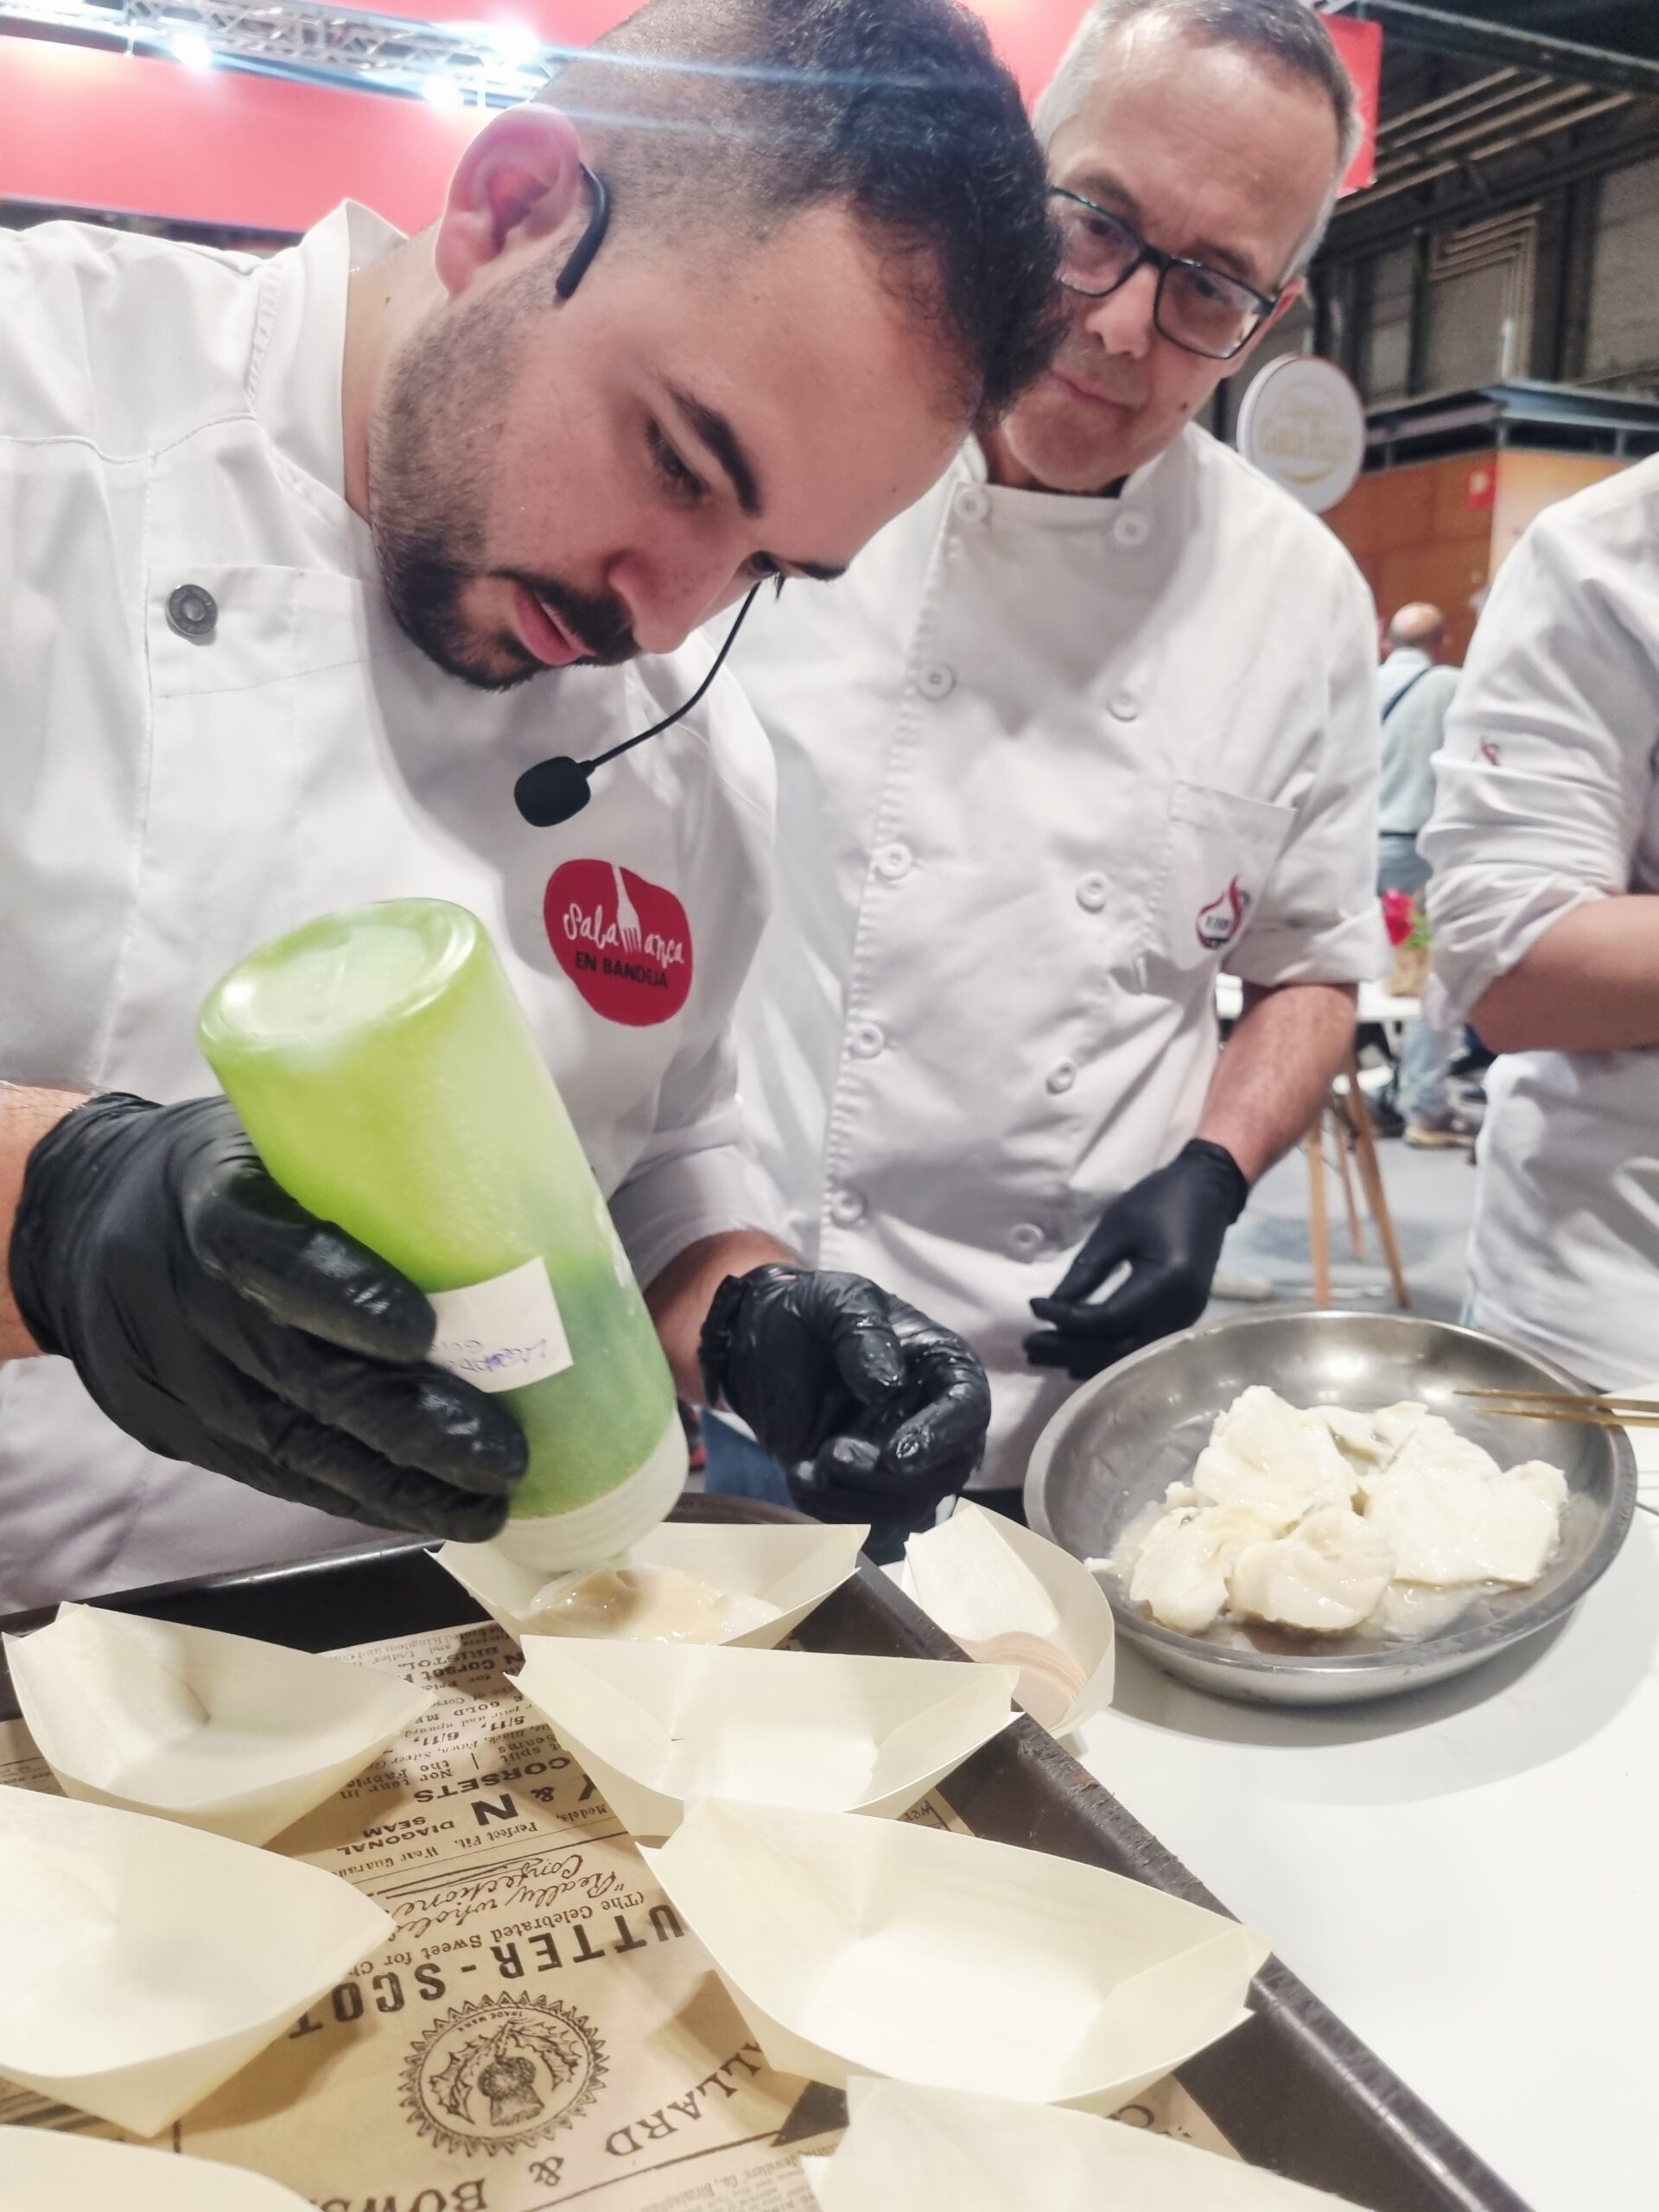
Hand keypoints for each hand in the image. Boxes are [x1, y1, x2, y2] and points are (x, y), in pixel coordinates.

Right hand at [8, 1094, 527, 1538]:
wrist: (81, 1223)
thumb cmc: (224, 1170)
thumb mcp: (270, 1136)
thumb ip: (361, 1169)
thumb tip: (522, 1197)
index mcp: (206, 1199)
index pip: (262, 1252)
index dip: (340, 1294)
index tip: (423, 1331)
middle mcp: (182, 1294)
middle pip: (295, 1374)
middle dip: (408, 1423)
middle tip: (501, 1453)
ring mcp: (175, 1375)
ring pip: (289, 1443)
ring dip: (396, 1483)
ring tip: (486, 1501)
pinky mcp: (177, 1431)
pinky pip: (273, 1475)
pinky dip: (355, 1496)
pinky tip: (425, 1508)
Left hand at [699, 1265, 989, 1532]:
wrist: (763, 1347)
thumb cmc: (811, 1317)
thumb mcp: (835, 1300)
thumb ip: (862, 1331)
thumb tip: (887, 1384)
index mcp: (945, 1370)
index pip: (969, 1410)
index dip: (940, 1438)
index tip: (895, 1456)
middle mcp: (939, 1424)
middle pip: (944, 1475)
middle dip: (885, 1479)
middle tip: (831, 1452)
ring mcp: (907, 1466)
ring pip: (910, 1512)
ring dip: (856, 1501)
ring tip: (809, 1466)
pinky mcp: (871, 1494)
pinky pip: (872, 1530)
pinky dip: (834, 1515)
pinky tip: (801, 1478)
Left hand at [1024, 1140, 1247, 1381]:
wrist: (1208, 1193)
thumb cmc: (1159, 1201)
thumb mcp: (1116, 1227)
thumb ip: (1087, 1270)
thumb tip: (1054, 1305)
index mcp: (1165, 1283)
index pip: (1107, 1319)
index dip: (1066, 1319)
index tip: (1033, 1306)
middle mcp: (1178, 1312)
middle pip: (1116, 1348)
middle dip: (1069, 1349)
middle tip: (1029, 1345)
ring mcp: (1182, 1321)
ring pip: (1126, 1355)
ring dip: (1083, 1358)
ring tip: (1043, 1354)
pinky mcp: (1179, 1321)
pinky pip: (1138, 1348)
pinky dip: (1105, 1355)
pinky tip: (1075, 1356)